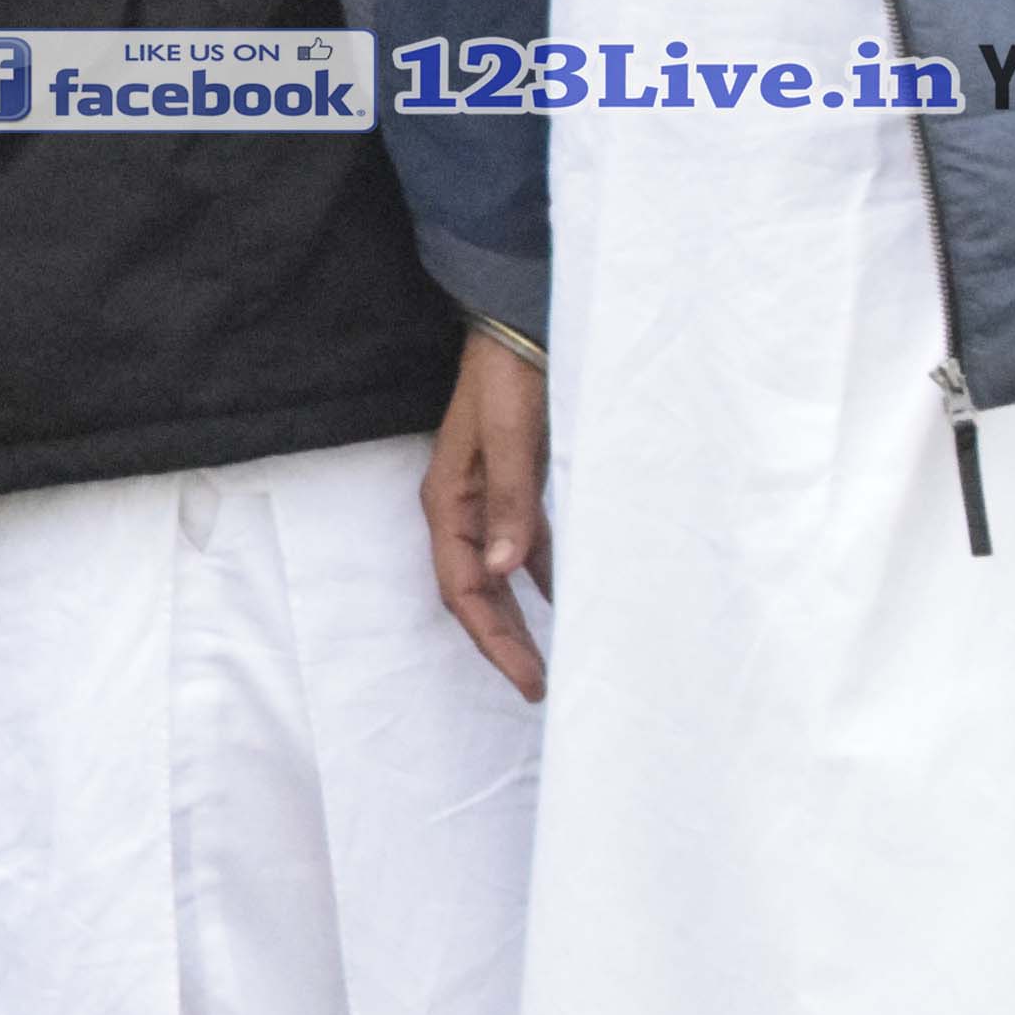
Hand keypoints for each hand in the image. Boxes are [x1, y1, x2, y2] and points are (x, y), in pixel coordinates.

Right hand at [425, 337, 550, 700]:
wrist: (518, 327)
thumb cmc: (509, 377)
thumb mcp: (511, 438)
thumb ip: (510, 503)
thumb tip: (503, 572)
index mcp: (450, 502)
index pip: (463, 590)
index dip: (493, 640)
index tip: (528, 679)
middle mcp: (463, 508)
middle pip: (476, 592)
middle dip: (503, 642)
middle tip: (538, 687)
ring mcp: (488, 499)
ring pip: (498, 575)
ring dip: (519, 617)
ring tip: (546, 658)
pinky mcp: (515, 486)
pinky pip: (523, 547)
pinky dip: (542, 578)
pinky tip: (565, 597)